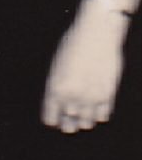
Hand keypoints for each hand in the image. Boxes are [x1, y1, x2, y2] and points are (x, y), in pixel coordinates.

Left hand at [41, 1, 127, 132]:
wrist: (97, 34)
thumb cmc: (73, 46)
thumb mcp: (56, 68)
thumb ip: (57, 89)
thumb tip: (60, 106)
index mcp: (54, 89)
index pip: (51, 119)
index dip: (53, 119)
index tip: (56, 118)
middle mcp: (71, 97)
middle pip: (69, 125)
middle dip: (68, 123)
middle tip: (70, 120)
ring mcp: (91, 97)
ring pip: (87, 123)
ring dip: (85, 119)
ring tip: (84, 111)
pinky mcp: (108, 95)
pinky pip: (103, 116)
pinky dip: (99, 113)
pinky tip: (97, 104)